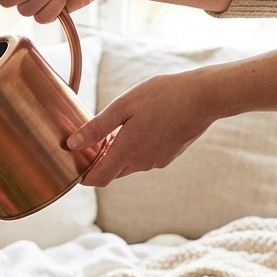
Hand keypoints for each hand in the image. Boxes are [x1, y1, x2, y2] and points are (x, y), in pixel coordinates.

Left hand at [67, 70, 220, 186]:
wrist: (205, 96)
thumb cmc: (163, 96)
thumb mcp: (123, 106)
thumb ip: (96, 128)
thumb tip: (72, 145)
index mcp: (128, 152)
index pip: (98, 180)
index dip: (83, 175)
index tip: (76, 160)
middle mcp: (143, 163)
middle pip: (112, 172)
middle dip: (100, 160)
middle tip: (95, 136)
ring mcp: (158, 161)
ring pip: (129, 165)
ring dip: (118, 153)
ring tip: (118, 126)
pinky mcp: (169, 155)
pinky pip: (144, 158)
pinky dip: (135, 149)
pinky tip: (139, 125)